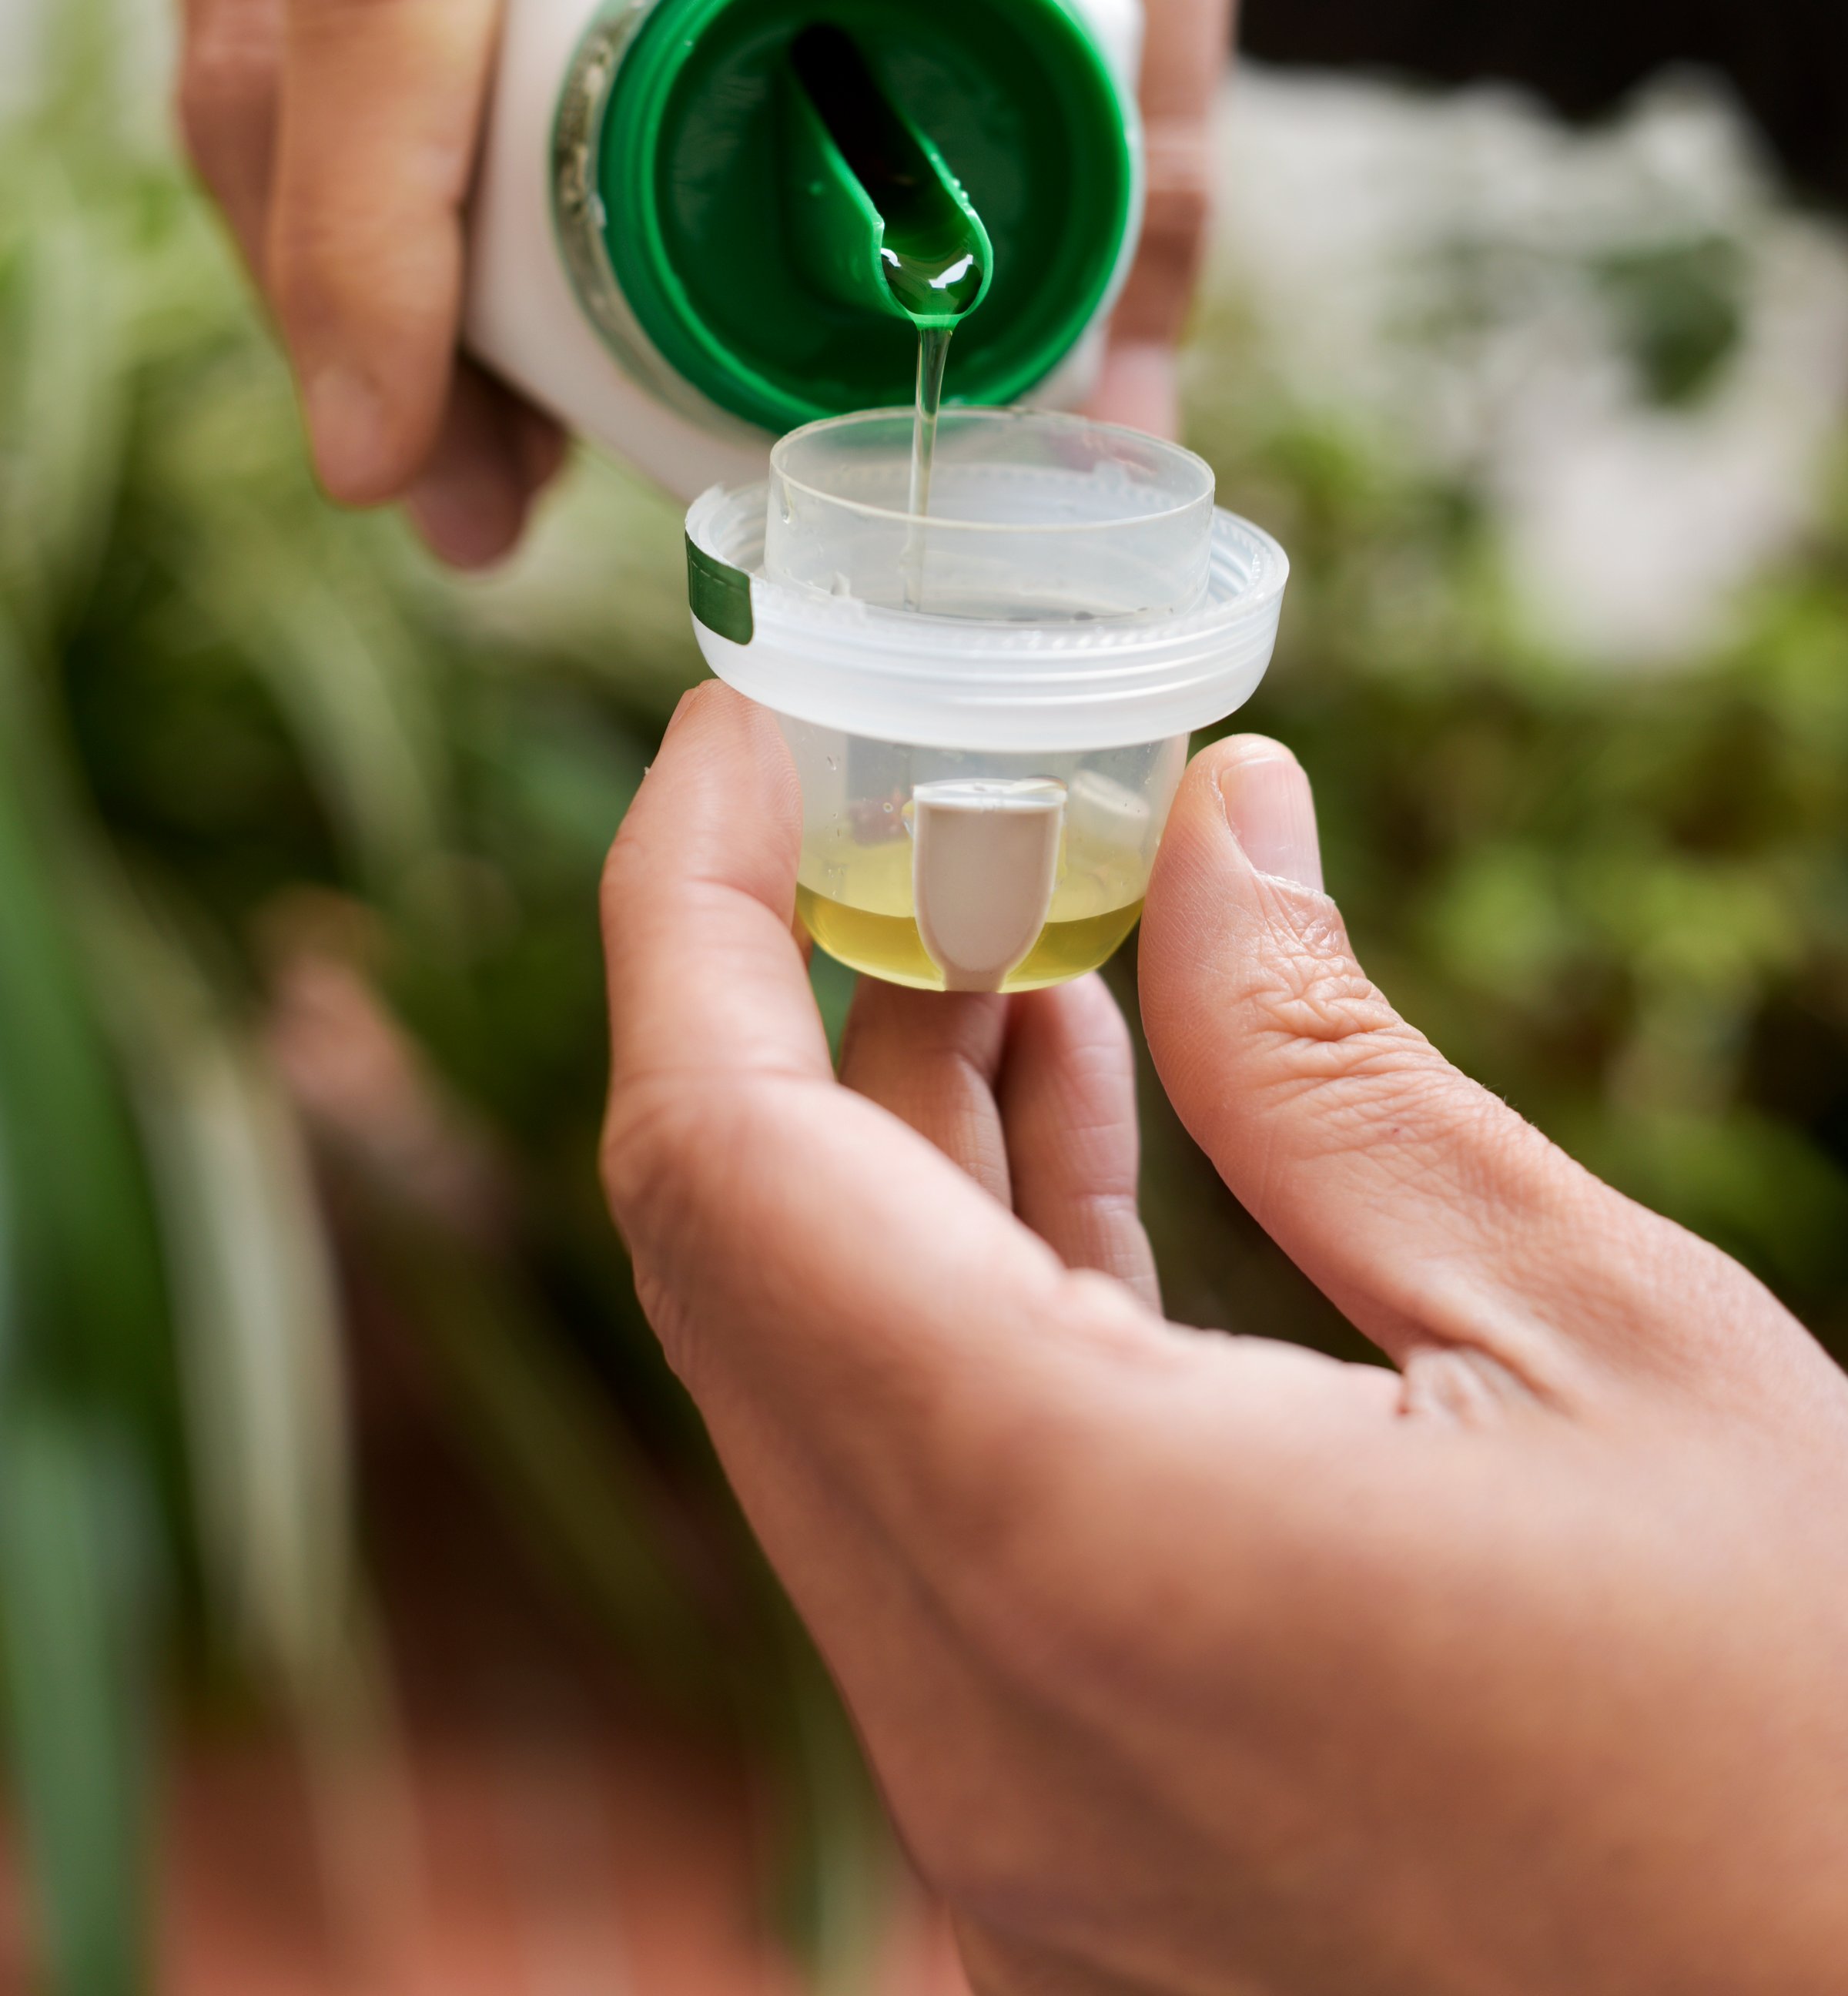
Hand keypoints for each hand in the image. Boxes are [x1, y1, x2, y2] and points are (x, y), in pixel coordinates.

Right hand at [167, 0, 1247, 564]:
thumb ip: (1154, 128)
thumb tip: (1115, 430)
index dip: (373, 235)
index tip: (394, 444)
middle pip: (286, 40)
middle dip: (354, 311)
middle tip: (473, 504)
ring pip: (233, 44)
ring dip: (325, 273)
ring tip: (475, 454)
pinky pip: (238, 4)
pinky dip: (319, 176)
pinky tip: (431, 312)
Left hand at [599, 683, 1847, 1995]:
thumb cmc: (1815, 1745)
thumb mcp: (1599, 1340)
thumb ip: (1330, 1070)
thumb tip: (1212, 818)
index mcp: (1074, 1545)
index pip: (725, 1169)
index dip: (691, 907)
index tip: (743, 724)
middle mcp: (969, 1718)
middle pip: (748, 1275)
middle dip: (791, 999)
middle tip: (901, 798)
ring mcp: (1003, 1814)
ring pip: (836, 1393)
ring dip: (897, 1146)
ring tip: (1010, 928)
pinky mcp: (1069, 1847)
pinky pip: (937, 1517)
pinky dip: (972, 1306)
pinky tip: (1065, 1138)